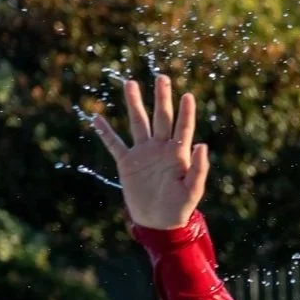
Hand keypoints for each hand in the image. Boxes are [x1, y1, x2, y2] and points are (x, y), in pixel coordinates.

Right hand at [89, 74, 208, 229]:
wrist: (159, 222)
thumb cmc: (180, 208)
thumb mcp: (192, 190)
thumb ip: (198, 168)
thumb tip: (202, 144)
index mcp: (178, 154)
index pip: (182, 128)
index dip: (186, 112)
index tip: (187, 95)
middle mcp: (160, 148)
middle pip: (160, 118)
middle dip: (161, 98)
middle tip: (162, 78)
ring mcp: (143, 154)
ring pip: (138, 123)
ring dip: (134, 104)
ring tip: (130, 83)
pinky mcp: (127, 163)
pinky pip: (114, 144)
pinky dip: (105, 132)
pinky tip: (96, 118)